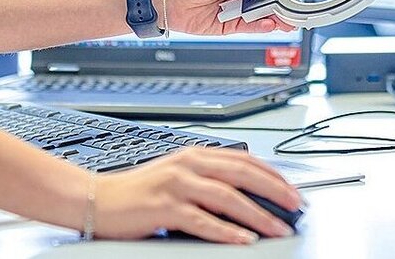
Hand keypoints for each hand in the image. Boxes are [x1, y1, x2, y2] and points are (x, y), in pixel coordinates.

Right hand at [93, 147, 302, 242]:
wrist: (97, 198)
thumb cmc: (138, 192)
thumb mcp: (178, 176)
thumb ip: (208, 179)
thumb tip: (246, 195)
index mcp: (195, 155)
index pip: (245, 160)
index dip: (273, 175)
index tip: (293, 190)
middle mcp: (189, 165)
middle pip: (243, 174)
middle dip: (275, 191)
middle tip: (296, 206)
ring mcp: (177, 185)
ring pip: (228, 197)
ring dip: (258, 215)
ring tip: (278, 228)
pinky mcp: (164, 208)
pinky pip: (203, 221)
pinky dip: (227, 231)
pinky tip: (244, 239)